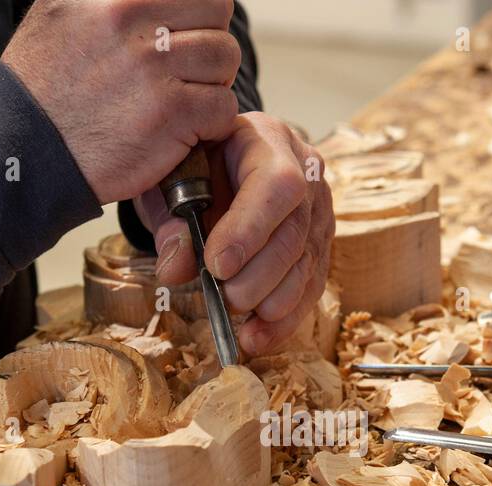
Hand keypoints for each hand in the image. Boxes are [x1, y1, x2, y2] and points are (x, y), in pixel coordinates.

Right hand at [3, 0, 240, 202]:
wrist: (24, 148)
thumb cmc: (44, 85)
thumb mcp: (60, 10)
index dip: (197, 11)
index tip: (185, 33)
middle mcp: (131, 19)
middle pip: (216, 12)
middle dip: (208, 42)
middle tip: (186, 70)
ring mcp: (153, 66)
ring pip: (225, 57)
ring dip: (212, 82)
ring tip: (184, 100)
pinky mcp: (170, 113)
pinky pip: (223, 106)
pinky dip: (212, 122)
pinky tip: (184, 129)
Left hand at [134, 113, 333, 355]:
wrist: (218, 159)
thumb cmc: (195, 166)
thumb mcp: (172, 181)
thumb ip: (172, 219)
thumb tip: (174, 269)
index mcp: (267, 141)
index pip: (276, 186)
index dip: (250, 230)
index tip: (217, 266)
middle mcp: (305, 173)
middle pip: (295, 233)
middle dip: (259, 276)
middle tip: (225, 298)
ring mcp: (319, 211)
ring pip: (307, 265)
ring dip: (273, 303)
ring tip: (240, 325)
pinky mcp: (320, 244)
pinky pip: (311, 286)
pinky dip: (284, 320)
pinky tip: (257, 338)